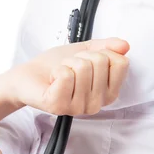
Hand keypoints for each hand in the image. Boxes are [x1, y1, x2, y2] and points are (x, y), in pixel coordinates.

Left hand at [8, 38, 129, 115]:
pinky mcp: (59, 106)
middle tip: (69, 67)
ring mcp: (78, 107)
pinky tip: (52, 80)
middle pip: (100, 62)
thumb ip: (107, 47)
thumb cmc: (56, 65)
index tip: (87, 59)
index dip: (102, 53)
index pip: (120, 62)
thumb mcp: (85, 51)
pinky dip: (57, 70)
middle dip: (81, 57)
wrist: (28, 75)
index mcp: (108, 92)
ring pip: (83, 68)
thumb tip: (125, 45)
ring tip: (60, 73)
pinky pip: (66, 76)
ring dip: (67, 63)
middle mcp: (96, 104)